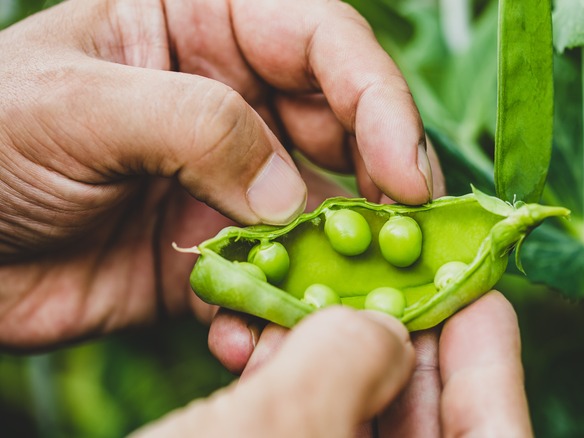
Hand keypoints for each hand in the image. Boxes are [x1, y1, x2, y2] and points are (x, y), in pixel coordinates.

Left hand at [0, 0, 440, 348]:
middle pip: (345, 130)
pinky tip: (256, 329)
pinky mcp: (217, 252)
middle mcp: (235, 99)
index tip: (402, 169)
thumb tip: (291, 196)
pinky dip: (281, 307)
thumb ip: (195, 126)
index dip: (378, 99)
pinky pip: (277, 279)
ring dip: (344, 256)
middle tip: (412, 242)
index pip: (323, 42)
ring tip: (358, 295)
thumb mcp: (77, 105)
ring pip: (324, 213)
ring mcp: (231, 181)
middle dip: (383, 184)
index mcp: (206, 25)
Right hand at [200, 292, 533, 436]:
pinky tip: (259, 354)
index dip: (488, 363)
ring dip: (334, 364)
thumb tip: (378, 330)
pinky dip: (288, 396)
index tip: (474, 292)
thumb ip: (348, 361)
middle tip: (384, 278)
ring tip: (306, 306)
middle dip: (403, 346)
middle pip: (427, 434)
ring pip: (357, 434)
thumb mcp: (276, 432)